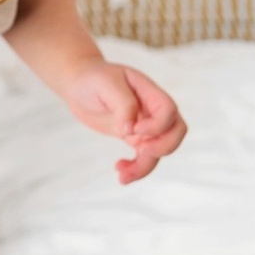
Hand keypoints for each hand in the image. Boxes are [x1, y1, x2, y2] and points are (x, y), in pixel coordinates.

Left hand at [63, 59, 186, 183]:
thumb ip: (123, 105)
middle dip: (163, 147)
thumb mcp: (106, 85)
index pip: (169, 110)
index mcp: (149, 92)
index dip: (158, 125)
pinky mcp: (133, 137)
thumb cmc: (93, 78)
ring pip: (159, 150)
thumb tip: (130, 131)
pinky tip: (119, 170)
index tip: (134, 129)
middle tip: (141, 152)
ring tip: (122, 176)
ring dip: (145, 167)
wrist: (79, 84)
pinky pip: (143, 157)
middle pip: (176, 132)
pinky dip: (135, 168)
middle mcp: (151, 109)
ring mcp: (144, 125)